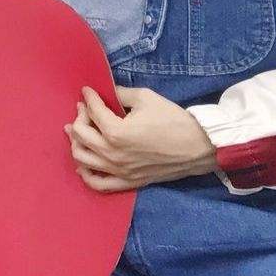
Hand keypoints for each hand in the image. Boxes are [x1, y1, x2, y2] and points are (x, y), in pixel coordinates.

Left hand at [65, 86, 217, 191]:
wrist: (200, 146)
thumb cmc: (174, 120)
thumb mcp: (145, 98)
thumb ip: (120, 94)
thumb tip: (106, 91)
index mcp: (116, 132)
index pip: (92, 112)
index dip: (88, 98)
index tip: (87, 92)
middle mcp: (113, 154)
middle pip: (81, 135)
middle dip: (79, 118)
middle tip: (84, 109)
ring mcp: (119, 171)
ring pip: (82, 159)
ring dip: (75, 142)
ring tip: (76, 131)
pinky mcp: (128, 182)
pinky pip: (98, 184)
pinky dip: (86, 175)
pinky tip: (83, 164)